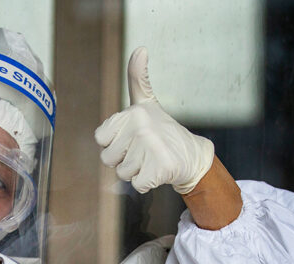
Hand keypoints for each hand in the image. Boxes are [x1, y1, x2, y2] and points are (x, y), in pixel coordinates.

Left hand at [94, 47, 214, 193]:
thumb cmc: (163, 130)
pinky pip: (137, 185)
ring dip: (136, 172)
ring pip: (122, 173)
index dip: (115, 143)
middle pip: (108, 159)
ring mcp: (151, 147)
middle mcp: (141, 127)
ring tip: (152, 159)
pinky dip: (148, 183)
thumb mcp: (146, 103)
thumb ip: (137, 78)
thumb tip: (141, 49)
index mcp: (133, 113)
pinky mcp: (160, 168)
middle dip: (124, 160)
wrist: (192, 156)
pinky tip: (159, 170)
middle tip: (144, 150)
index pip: (100, 139)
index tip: (133, 136)